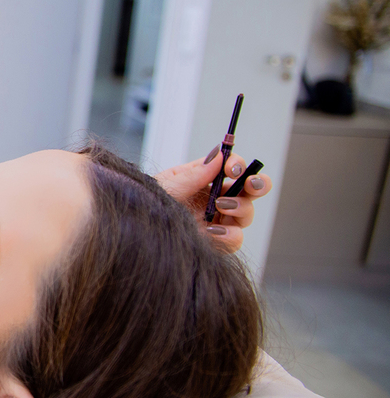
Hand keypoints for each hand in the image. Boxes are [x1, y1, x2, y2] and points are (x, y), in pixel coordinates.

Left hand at [155, 148, 272, 252]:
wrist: (140, 231)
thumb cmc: (149, 203)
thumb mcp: (168, 185)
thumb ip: (194, 174)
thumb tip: (219, 156)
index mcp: (204, 179)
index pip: (231, 168)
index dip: (238, 165)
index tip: (232, 168)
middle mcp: (215, 199)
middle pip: (250, 189)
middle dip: (257, 183)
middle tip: (250, 184)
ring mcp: (217, 220)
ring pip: (246, 213)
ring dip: (241, 207)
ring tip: (221, 206)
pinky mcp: (216, 241)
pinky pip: (235, 239)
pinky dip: (229, 235)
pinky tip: (212, 230)